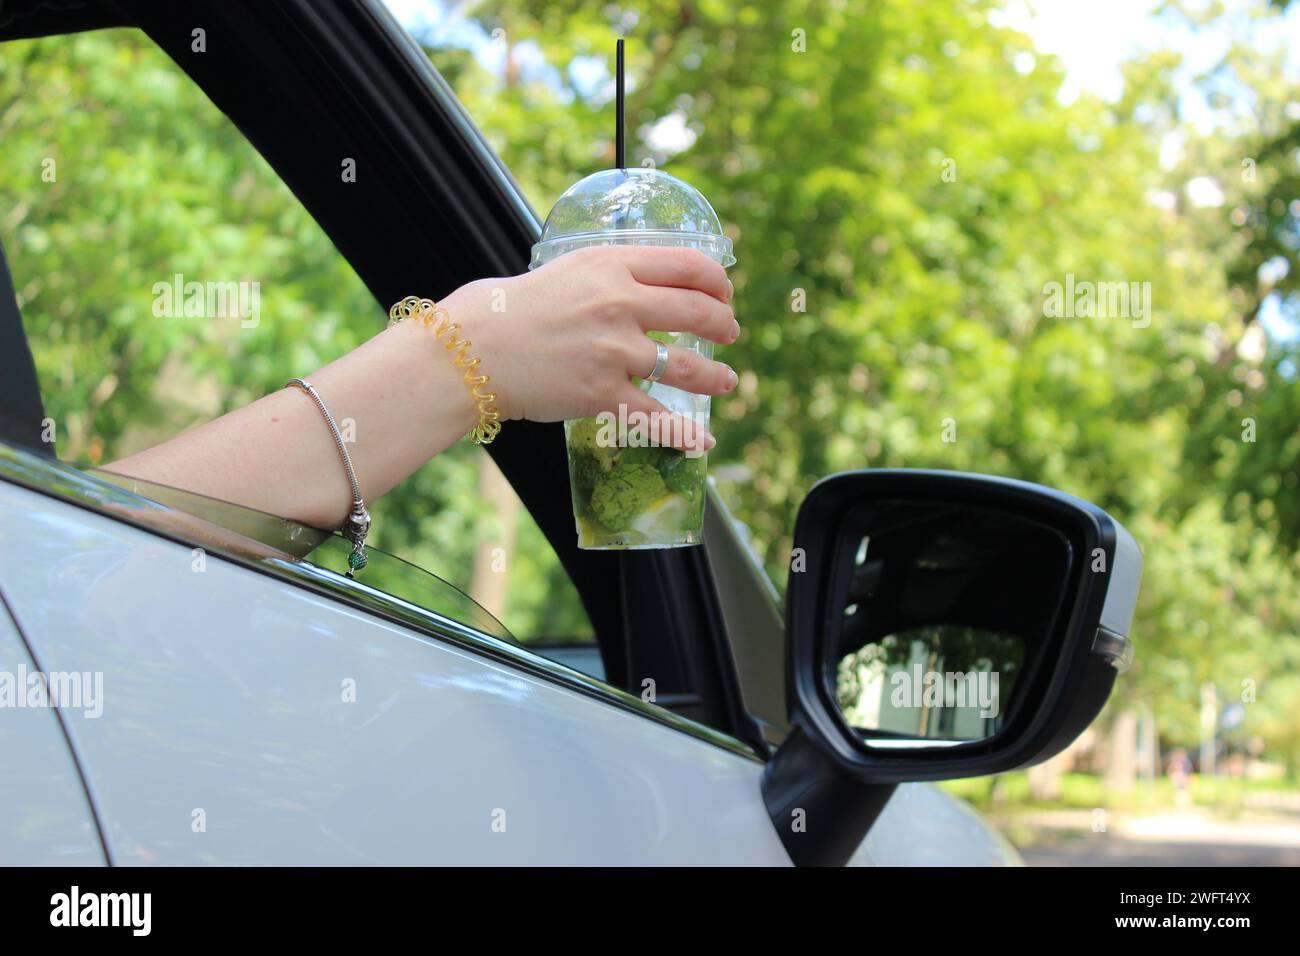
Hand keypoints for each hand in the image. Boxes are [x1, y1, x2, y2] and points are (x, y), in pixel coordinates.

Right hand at [442, 246, 738, 448]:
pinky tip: (700, 440)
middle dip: (723, 326)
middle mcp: (621, 304)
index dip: (717, 281)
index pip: (688, 266)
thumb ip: (610, 275)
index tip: (723, 293)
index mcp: (612, 266)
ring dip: (715, 378)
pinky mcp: (603, 395)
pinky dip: (684, 433)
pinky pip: (656, 418)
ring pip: (688, 368)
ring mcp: (615, 352)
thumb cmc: (513, 310)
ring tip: (726, 382)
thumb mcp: (567, 271)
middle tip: (729, 333)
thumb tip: (645, 284)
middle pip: (698, 314)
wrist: (474, 350)